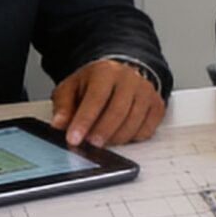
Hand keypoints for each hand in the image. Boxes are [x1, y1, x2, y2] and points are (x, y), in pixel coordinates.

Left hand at [50, 59, 166, 147]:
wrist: (120, 74)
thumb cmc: (95, 83)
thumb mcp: (72, 88)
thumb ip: (63, 105)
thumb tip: (59, 123)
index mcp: (106, 72)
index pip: (96, 98)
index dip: (84, 121)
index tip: (73, 138)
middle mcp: (129, 79)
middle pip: (118, 111)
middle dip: (102, 132)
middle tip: (89, 145)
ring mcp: (146, 92)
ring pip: (133, 122)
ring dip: (115, 138)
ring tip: (102, 140)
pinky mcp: (156, 105)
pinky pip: (147, 129)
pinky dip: (132, 138)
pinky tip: (119, 134)